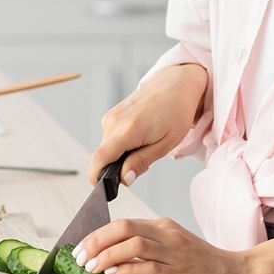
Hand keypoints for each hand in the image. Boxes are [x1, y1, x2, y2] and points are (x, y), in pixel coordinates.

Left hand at [71, 217, 251, 273]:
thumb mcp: (172, 250)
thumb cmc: (203, 266)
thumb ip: (146, 251)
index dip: (97, 234)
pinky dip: (126, 270)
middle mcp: (168, 236)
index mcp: (163, 227)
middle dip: (96, 241)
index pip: (123, 223)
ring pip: (133, 245)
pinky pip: (148, 268)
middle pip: (124, 228)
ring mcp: (175, 254)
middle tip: (78, 256)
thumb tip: (111, 259)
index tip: (81, 247)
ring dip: (106, 256)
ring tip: (90, 268)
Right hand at [86, 63, 205, 186]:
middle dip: (117, 168)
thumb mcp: (165, 144)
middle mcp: (113, 121)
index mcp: (127, 129)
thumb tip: (123, 179)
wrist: (176, 84)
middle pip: (103, 157)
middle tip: (142, 164)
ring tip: (146, 145)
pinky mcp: (111, 115)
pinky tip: (140, 137)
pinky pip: (110, 139)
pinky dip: (122, 145)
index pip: (100, 159)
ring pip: (107, 149)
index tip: (105, 190)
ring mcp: (110, 116)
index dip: (97, 178)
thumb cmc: (176, 111)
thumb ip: (141, 162)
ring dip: (121, 156)